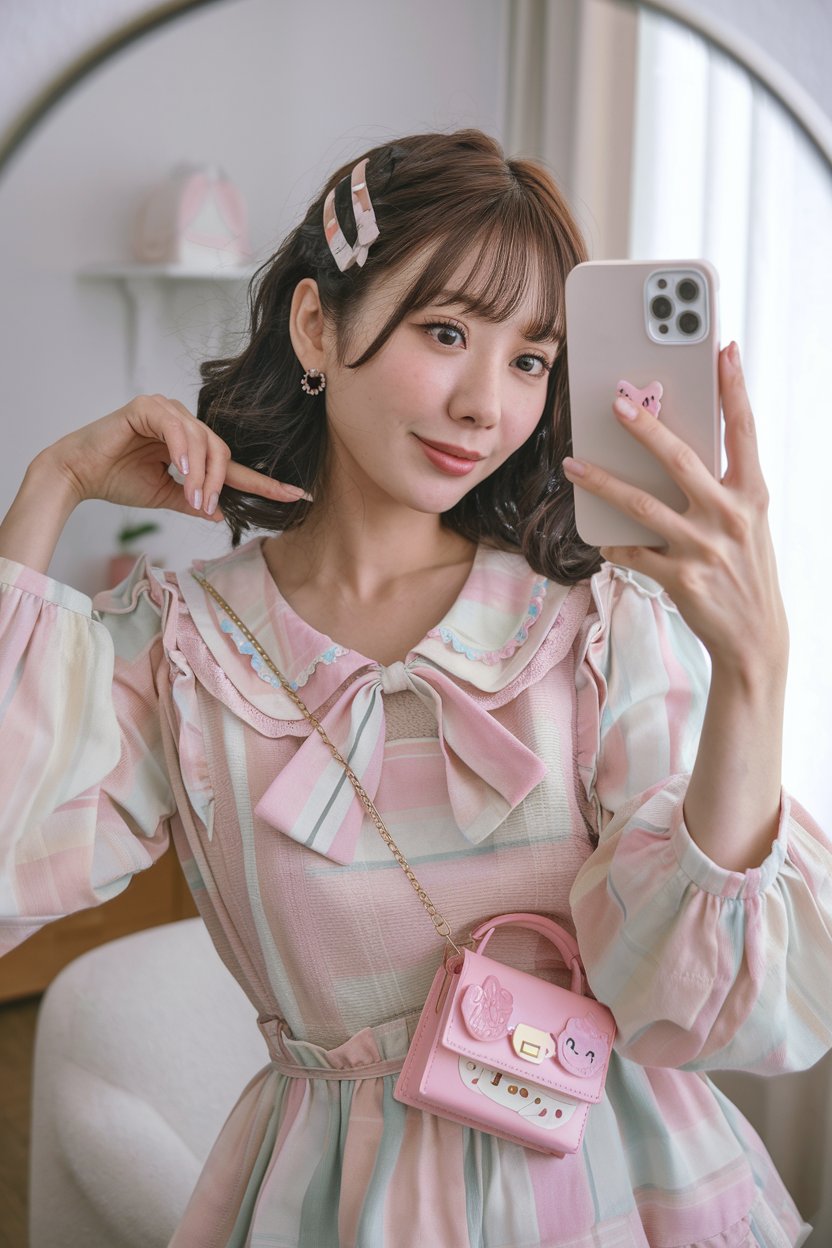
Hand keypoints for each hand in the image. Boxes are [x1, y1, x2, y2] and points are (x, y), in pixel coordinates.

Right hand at [42, 394, 311, 520]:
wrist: (79, 474)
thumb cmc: (117, 480)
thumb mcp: (165, 495)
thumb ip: (194, 499)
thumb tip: (222, 512)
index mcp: (190, 443)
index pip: (231, 463)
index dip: (262, 481)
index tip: (295, 495)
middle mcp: (182, 422)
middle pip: (221, 450)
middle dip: (219, 482)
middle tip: (206, 506)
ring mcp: (165, 410)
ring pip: (203, 440)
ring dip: (202, 473)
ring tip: (194, 497)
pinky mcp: (146, 407)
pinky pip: (176, 428)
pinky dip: (183, 451)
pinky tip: (182, 470)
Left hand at [562, 342, 787, 682]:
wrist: (755, 639)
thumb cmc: (746, 571)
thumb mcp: (748, 523)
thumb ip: (723, 486)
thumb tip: (684, 449)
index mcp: (752, 495)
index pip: (744, 431)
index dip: (734, 388)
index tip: (723, 350)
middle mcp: (730, 517)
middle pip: (680, 459)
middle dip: (645, 426)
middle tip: (615, 401)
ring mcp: (704, 548)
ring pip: (641, 505)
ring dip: (602, 482)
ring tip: (572, 464)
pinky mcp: (680, 578)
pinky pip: (633, 552)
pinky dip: (614, 543)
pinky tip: (602, 538)